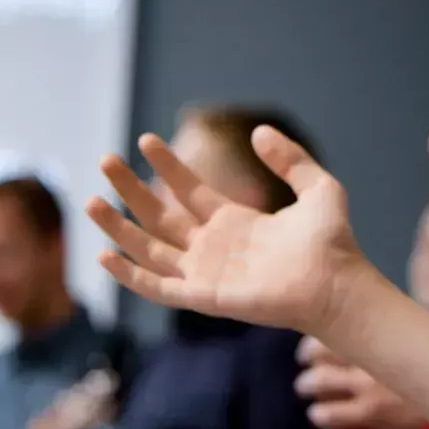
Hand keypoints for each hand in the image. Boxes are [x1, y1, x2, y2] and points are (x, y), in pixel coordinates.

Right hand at [88, 129, 365, 336]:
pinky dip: (130, 274)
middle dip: (131, 189)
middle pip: (160, 215)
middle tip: (105, 160)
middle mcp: (214, 247)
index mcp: (235, 222)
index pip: (188, 190)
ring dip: (118, 228)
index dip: (167, 166)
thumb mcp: (316, 187)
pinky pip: (157, 287)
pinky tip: (105, 254)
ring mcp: (206, 273)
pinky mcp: (203, 296)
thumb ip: (290, 159)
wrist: (337, 282)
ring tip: (91, 200)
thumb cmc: (333, 242)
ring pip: (149, 249)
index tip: (146, 139)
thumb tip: (259, 131)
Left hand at [295, 337, 424, 428]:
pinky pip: (332, 413)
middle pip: (320, 350)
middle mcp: (368, 353)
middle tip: (304, 362)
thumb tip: (363, 319)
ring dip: (308, 384)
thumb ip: (388, 328)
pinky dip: (320, 414)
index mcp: (378, 332)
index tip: (312, 338)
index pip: (334, 326)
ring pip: (320, 381)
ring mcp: (366, 383)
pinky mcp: (369, 411)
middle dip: (307, 357)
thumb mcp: (414, 334)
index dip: (317, 333)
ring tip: (305, 386)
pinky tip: (317, 414)